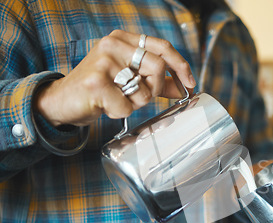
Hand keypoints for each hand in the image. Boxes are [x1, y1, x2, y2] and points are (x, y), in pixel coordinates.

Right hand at [34, 30, 196, 126]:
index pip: (162, 47)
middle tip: (140, 97)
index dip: (180, 66)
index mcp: (123, 39)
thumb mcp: (129, 79)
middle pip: (158, 68)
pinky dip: (120, 112)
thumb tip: (184, 87)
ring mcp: (103, 62)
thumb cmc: (99, 89)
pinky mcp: (96, 82)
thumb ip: (156, 81)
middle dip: (155, 89)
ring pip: (144, 90)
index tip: (190, 83)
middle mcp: (113, 45)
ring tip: (116, 99)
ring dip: (135, 103)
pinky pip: (127, 106)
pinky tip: (105, 106)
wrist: (61, 101)